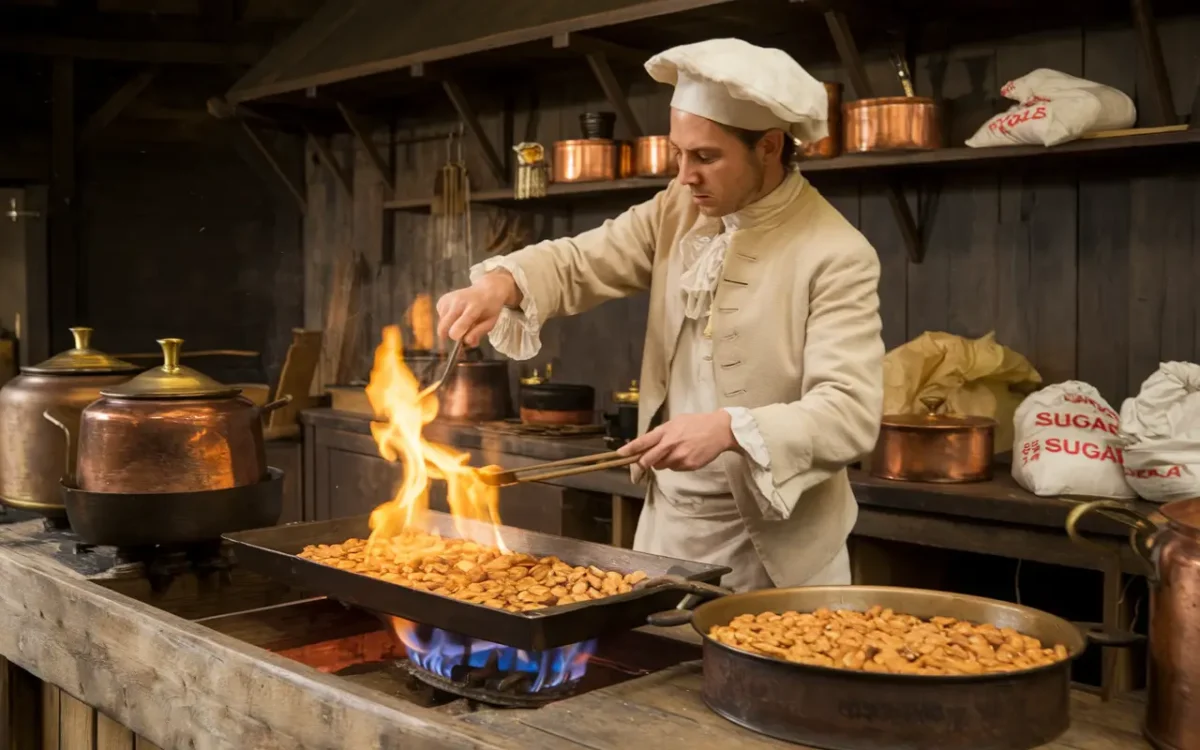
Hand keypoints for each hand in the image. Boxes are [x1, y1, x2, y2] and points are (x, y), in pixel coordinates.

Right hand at [435, 270, 521, 345]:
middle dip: (450, 335)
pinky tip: (456, 314)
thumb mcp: (490, 322)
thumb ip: (478, 333)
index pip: (459, 325)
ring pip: (441, 323)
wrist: (486, 289)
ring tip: (461, 321)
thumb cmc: (490, 308)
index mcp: (474, 307)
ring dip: (449, 327)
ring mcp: (449, 298)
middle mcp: (459, 301)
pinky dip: (446, 320)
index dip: (457, 337)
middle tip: (460, 334)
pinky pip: (440, 317)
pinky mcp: (442, 299)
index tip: (461, 341)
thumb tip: (466, 343)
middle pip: (444, 326)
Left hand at [618, 411, 736, 470]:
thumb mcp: (676, 422)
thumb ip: (661, 433)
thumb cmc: (697, 423)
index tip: (619, 454)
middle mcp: (670, 445)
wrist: (720, 430)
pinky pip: (675, 469)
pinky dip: (676, 465)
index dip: (630, 449)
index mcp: (666, 431)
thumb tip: (648, 443)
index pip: (643, 442)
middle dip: (643, 463)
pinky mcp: (688, 465)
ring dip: (663, 462)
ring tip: (676, 451)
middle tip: (644, 462)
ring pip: (661, 466)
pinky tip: (686, 455)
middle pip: (648, 460)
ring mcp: (679, 457)